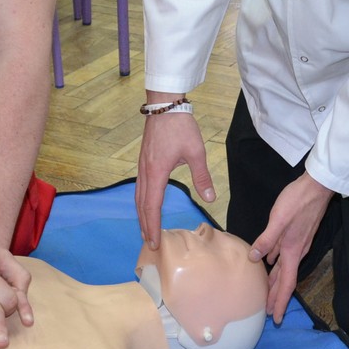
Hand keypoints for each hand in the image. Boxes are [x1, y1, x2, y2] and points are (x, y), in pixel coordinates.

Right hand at [135, 109, 212, 248]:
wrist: (165, 105)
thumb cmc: (180, 127)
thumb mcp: (196, 152)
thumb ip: (202, 177)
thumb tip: (210, 198)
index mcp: (157, 172)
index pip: (152, 206)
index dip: (152, 226)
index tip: (154, 243)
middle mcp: (145, 171)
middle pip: (142, 204)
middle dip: (145, 225)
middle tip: (149, 244)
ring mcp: (142, 166)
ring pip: (138, 196)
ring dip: (142, 214)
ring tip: (145, 229)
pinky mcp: (144, 160)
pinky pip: (140, 187)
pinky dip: (142, 201)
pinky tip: (147, 204)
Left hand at [248, 172, 334, 323]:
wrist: (317, 186)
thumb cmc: (298, 200)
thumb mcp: (278, 219)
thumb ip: (267, 239)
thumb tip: (255, 259)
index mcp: (292, 251)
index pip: (286, 283)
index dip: (280, 301)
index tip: (275, 317)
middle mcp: (296, 251)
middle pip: (285, 280)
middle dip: (276, 297)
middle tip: (267, 313)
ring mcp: (298, 244)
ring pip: (285, 269)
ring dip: (275, 283)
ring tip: (265, 294)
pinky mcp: (297, 235)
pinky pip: (285, 257)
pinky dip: (277, 266)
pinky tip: (269, 264)